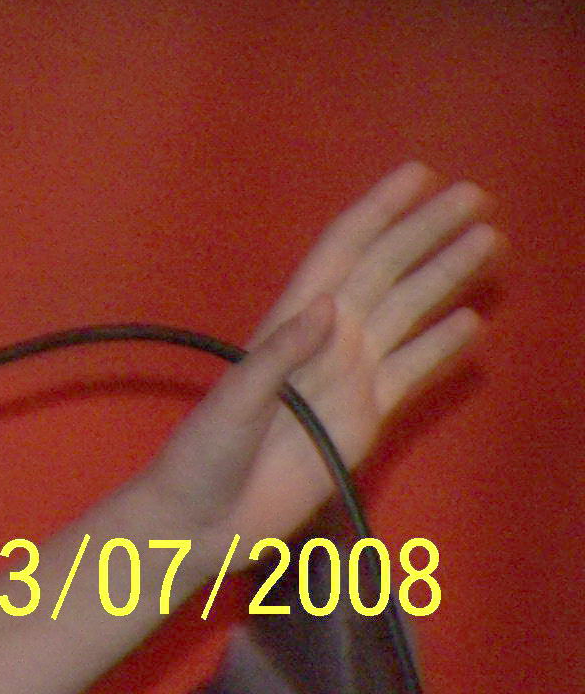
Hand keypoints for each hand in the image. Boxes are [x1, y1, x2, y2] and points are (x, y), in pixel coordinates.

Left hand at [138, 161, 498, 562]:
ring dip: (446, 277)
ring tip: (490, 243)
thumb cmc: (204, 454)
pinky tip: (472, 325)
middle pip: (387, 271)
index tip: (420, 174)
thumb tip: (329, 304)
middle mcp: (326, 339)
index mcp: (289, 322)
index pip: (344, 250)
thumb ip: (279, 356)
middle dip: (429, 232)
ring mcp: (349, 377)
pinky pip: (411, 373)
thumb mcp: (235, 402)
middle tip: (479, 196)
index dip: (380, 209)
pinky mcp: (366, 419)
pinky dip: (442, 348)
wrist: (207, 519)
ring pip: (408, 313)